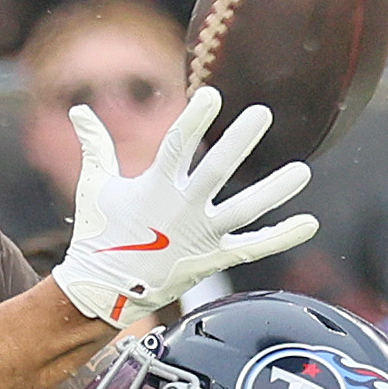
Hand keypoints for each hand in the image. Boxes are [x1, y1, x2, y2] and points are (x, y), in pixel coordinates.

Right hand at [51, 86, 318, 326]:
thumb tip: (78, 110)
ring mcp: (199, 236)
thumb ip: (95, 146)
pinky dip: (281, 236)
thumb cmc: (98, 235)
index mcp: (153, 187)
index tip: (212, 95)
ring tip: (302, 171)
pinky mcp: (211, 260)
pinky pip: (252, 248)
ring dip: (275, 192)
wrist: (103, 292)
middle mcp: (181, 210)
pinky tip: (309, 222)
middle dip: (239, 142)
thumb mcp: (93, 187)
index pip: (177, 145)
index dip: (194, 119)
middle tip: (262, 114)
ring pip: (244, 211)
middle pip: (216, 171)